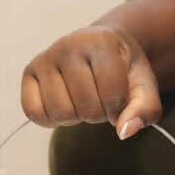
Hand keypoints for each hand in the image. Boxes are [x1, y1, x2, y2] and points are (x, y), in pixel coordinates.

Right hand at [21, 25, 161, 139]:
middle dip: (97, 115)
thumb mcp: (144, 85)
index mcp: (102, 43)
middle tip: (99, 101)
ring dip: (75, 118)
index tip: (119, 103)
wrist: (100, 46)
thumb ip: (145, 109)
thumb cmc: (123, 68)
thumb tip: (123, 132)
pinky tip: (63, 107)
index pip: (112, 95)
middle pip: (86, 108)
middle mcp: (69, 45)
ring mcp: (46, 57)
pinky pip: (33, 111)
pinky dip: (49, 120)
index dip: (119, 110)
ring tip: (82, 103)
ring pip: (60, 112)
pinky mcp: (29, 71)